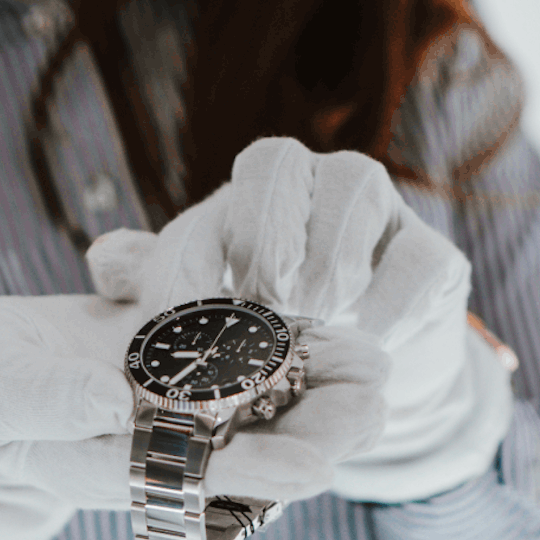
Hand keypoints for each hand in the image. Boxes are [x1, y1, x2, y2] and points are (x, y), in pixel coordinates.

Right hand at [0, 289, 385, 539]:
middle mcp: (163, 447)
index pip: (195, 475)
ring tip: (376, 362)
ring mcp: (181, 411)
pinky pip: (250, 362)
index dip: (255, 469)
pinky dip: (293, 348)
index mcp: (115, 464)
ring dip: (321, 391)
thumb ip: (45, 400)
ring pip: (263, 408)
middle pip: (252, 450)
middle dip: (316, 431)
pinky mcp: (189, 368)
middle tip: (376, 402)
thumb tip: (113, 400)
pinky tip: (340, 328)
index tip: (314, 466)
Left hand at [89, 137, 512, 503]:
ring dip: (326, 258)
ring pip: (359, 187)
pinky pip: (421, 258)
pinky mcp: (436, 261)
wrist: (354, 377)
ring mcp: (385, 214)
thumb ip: (158, 281)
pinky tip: (365, 341)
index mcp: (268, 184)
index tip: (194, 303)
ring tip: (311, 319)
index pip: (244, 174)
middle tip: (258, 302)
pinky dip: (390, 302)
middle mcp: (325, 181)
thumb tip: (103, 260)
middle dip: (266, 232)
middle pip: (292, 161)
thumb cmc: (266, 330)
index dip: (215, 232)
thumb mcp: (206, 308)